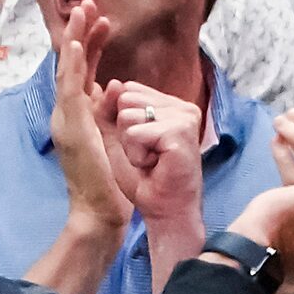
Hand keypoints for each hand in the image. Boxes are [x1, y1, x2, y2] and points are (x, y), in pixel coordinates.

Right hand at [50, 1, 128, 234]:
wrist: (99, 211)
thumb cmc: (109, 182)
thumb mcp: (112, 137)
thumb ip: (109, 112)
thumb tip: (115, 88)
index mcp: (77, 114)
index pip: (83, 71)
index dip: (92, 44)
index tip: (103, 20)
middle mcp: (66, 113)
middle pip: (71, 64)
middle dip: (80, 32)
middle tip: (89, 3)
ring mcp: (65, 119)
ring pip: (67, 70)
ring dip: (75, 39)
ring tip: (83, 12)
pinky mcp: (71, 126)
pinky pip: (69, 88)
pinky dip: (74, 64)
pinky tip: (79, 43)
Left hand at [97, 80, 204, 237]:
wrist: (164, 210)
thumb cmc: (144, 179)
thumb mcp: (118, 140)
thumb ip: (110, 112)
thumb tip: (112, 83)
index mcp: (168, 104)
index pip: (127, 91)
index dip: (122, 124)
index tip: (140, 146)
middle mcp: (180, 106)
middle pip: (125, 99)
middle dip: (125, 133)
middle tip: (145, 155)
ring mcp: (184, 116)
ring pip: (128, 116)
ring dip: (131, 146)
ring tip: (149, 160)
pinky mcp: (181, 130)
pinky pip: (135, 133)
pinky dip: (136, 155)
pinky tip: (153, 165)